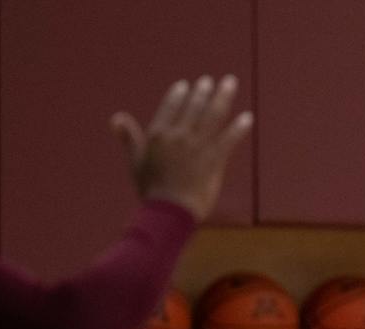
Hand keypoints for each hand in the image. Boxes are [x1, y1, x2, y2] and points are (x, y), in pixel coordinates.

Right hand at [111, 76, 253, 220]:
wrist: (169, 211)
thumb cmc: (151, 190)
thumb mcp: (136, 162)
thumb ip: (129, 138)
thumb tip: (116, 117)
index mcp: (158, 134)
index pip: (170, 106)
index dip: (179, 94)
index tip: (186, 85)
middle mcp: (179, 135)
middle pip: (194, 106)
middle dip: (203, 90)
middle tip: (209, 81)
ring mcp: (197, 146)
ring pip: (213, 115)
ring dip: (223, 97)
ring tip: (230, 83)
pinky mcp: (214, 160)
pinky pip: (229, 139)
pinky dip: (239, 127)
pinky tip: (248, 117)